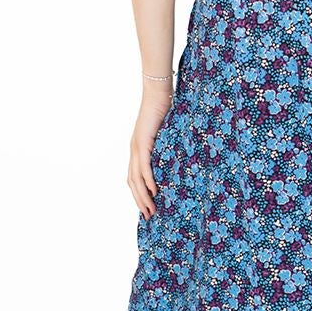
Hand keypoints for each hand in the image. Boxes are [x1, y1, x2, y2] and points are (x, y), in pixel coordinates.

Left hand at [127, 86, 173, 217]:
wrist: (158, 93)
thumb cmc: (164, 110)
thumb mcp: (166, 134)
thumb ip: (167, 147)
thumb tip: (179, 158)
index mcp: (138, 150)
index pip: (134, 178)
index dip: (138, 195)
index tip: (147, 208)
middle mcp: (134, 151)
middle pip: (132, 183)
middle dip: (140, 201)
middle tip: (149, 216)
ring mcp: (136, 147)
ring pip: (136, 178)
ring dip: (143, 196)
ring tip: (151, 209)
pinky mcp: (143, 143)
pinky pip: (144, 166)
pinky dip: (148, 180)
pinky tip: (154, 191)